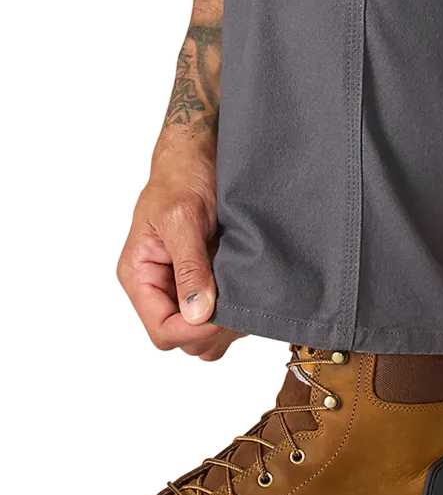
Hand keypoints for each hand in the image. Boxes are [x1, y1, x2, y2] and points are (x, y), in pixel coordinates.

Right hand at [117, 140, 243, 360]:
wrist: (200, 155)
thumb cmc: (182, 178)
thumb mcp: (182, 218)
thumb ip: (189, 266)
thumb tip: (197, 312)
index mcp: (140, 275)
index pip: (162, 331)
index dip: (194, 331)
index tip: (224, 314)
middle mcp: (159, 287)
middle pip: (184, 339)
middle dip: (213, 330)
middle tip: (242, 305)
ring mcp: (183, 286)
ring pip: (204, 332)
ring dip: (228, 323)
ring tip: (247, 295)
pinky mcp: (207, 280)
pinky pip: (220, 311)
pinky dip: (237, 308)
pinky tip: (250, 288)